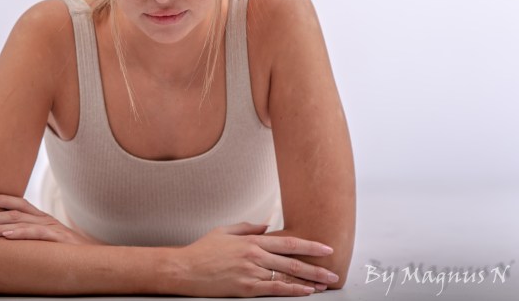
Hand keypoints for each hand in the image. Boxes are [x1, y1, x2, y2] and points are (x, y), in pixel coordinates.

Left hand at [0, 194, 101, 244]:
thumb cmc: (73, 254)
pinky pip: (36, 234)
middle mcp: (47, 220)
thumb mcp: (51, 245)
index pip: (21, 205)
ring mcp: (53, 228)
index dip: (3, 200)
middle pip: (14, 213)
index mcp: (44, 220)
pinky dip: (19, 234)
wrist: (99, 259)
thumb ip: (35, 241)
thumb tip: (13, 243)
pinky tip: (5, 236)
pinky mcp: (58, 239)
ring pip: (20, 223)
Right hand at [169, 222, 337, 296]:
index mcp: (251, 241)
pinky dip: (293, 291)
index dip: (309, 245)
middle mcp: (255, 255)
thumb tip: (266, 226)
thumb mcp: (224, 231)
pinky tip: (305, 292)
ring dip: (309, 281)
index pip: (288, 242)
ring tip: (325, 284)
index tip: (326, 248)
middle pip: (293, 261)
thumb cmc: (202, 251)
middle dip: (316, 267)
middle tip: (333, 272)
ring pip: (287, 276)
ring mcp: (251, 272)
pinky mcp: (246, 287)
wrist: (185, 268)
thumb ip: (247, 227)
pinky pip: (275, 290)